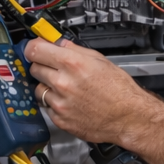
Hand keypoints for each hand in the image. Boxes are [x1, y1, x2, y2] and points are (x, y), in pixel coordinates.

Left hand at [25, 37, 163, 163]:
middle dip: (41, 66)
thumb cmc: (119, 89)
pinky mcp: (60, 120)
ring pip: (38, 89)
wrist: (130, 117)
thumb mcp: (99, 59)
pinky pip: (47, 107)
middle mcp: (62, 83)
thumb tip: (57, 43)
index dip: (33, 47)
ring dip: (46, 86)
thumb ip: (74, 50)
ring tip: (64, 87)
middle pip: (34, 68)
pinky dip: (54, 104)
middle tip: (52, 68)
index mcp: (71, 63)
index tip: (33, 48)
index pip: (34, 49)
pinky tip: (69, 102)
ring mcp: (60, 103)